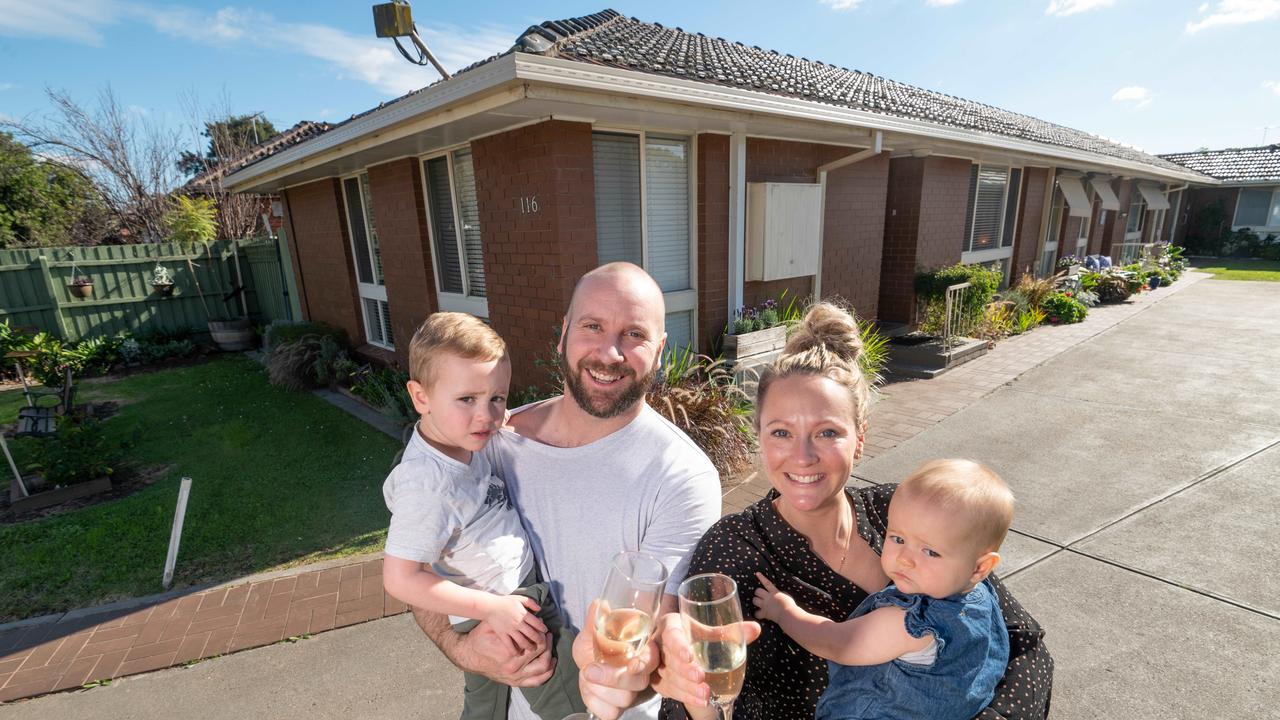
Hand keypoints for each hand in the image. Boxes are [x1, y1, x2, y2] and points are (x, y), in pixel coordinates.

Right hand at [413, 606, 553, 687]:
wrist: (466, 656)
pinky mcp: (513, 682)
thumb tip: (533, 610)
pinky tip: (548, 668)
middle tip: (549, 639)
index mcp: (511, 655)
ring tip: (553, 655)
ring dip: (550, 664)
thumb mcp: (491, 625)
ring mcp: (514, 677)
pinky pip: (534, 682)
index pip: (537, 646)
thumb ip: (506, 622)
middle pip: (543, 660)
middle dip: (549, 649)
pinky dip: (543, 676)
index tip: (546, 631)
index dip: (544, 637)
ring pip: (541, 674)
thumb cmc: (479, 638)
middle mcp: (514, 668)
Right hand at [486, 594, 547, 653]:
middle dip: (539, 640)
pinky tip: (518, 653)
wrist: (489, 606)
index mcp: (523, 614)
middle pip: (531, 634)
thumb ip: (531, 603)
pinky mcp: (502, 634)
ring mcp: (510, 630)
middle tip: (542, 643)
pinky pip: (509, 644)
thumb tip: (540, 609)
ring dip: (529, 646)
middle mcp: (518, 623)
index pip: (537, 623)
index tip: (545, 632)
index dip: (542, 628)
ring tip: (532, 649)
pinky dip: (514, 650)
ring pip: (522, 641)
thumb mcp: (520, 598)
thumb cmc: (505, 602)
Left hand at [573, 600, 658, 719]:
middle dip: (612, 679)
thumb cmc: (595, 646)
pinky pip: (610, 713)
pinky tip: (587, 688)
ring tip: (586, 674)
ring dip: (597, 688)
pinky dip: (592, 701)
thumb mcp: (593, 631)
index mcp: (641, 652)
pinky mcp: (618, 708)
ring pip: (624, 699)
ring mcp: (631, 693)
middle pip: (639, 682)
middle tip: (589, 670)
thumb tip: (599, 603)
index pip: (653, 658)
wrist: (585, 664)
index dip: (644, 663)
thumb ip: (597, 619)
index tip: (631, 665)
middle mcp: (641, 674)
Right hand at [652, 612, 760, 714]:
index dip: (678, 646)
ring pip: (669, 678)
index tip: (689, 656)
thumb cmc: (694, 634)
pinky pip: (671, 691)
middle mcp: (660, 644)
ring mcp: (657, 664)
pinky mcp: (660, 680)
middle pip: (669, 659)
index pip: (671, 635)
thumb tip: (756, 629)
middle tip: (701, 677)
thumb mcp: (708, 631)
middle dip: (685, 671)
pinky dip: (687, 697)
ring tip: (706, 694)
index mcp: (671, 625)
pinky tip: (702, 701)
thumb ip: (729, 632)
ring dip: (687, 687)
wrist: (680, 648)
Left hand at [751, 573, 795, 622]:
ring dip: (756, 601)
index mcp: (774, 592)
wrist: (788, 614)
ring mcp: (765, 605)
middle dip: (757, 593)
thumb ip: (780, 593)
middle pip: (757, 591)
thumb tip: (779, 593)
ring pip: (754, 600)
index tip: (757, 573)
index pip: (767, 583)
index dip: (761, 578)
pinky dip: (757, 614)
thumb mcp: (786, 596)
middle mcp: (768, 597)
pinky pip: (756, 613)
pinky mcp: (764, 613)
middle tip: (760, 595)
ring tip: (758, 603)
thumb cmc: (790, 605)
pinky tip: (759, 614)